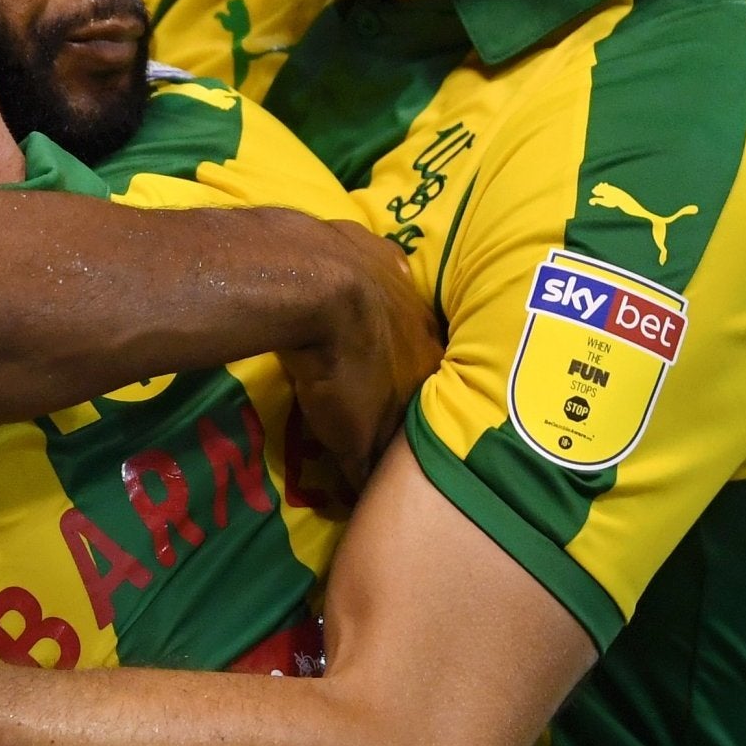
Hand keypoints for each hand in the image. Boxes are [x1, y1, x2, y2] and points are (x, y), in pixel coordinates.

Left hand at [281, 221, 443, 487]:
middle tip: (369, 375)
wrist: (316, 287)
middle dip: (398, 362)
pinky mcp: (365, 243)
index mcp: (427, 364)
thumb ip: (364, 465)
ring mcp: (396, 278)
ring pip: (394, 302)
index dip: (411, 411)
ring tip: (349, 329)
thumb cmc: (341, 368)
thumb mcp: (352, 435)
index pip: (429, 396)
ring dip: (378, 317)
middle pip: (416, 346)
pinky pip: (369, 259)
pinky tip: (336, 279)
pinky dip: (357, 272)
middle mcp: (424, 320)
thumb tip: (363, 502)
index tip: (394, 422)